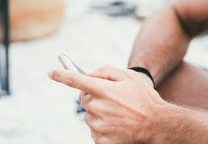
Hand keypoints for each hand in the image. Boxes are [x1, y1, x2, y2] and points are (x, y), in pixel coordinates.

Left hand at [49, 65, 164, 142]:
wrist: (157, 125)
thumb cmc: (144, 98)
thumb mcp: (129, 76)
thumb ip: (106, 71)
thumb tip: (88, 75)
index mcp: (102, 89)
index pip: (74, 80)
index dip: (61, 75)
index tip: (51, 72)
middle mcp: (96, 108)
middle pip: (84, 99)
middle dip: (93, 96)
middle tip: (112, 98)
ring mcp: (97, 126)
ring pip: (89, 115)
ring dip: (99, 113)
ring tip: (119, 114)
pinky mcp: (100, 141)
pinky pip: (94, 130)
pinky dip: (103, 127)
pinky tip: (118, 125)